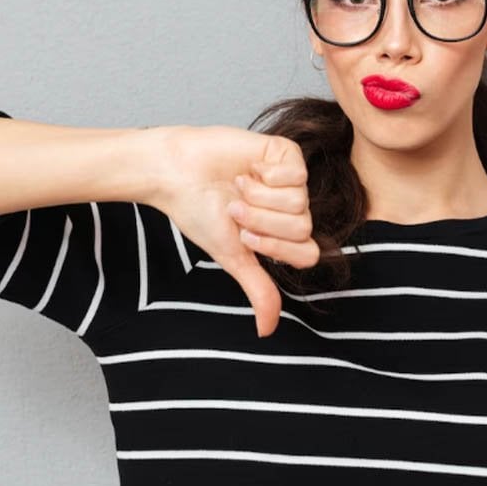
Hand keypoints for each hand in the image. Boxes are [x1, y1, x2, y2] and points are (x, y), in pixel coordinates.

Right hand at [143, 125, 318, 337]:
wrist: (177, 174)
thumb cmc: (200, 213)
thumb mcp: (233, 257)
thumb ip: (258, 289)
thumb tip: (267, 332)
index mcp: (282, 234)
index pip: (309, 254)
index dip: (276, 248)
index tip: (244, 238)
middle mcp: (291, 208)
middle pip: (303, 228)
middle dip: (261, 221)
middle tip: (235, 209)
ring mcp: (291, 180)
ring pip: (300, 202)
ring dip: (259, 198)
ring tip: (237, 188)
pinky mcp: (287, 154)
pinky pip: (297, 174)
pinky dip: (266, 175)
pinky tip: (248, 169)